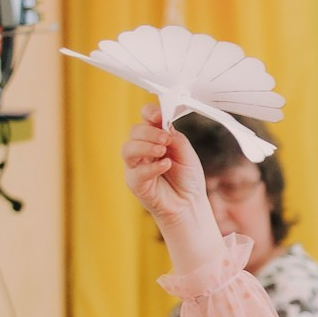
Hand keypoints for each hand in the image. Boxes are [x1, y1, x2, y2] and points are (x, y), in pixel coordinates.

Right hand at [120, 105, 207, 224]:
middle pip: (134, 131)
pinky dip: (151, 167)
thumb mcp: (187, 154)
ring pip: (128, 149)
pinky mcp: (135, 182)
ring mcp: (136, 166)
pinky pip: (136, 172)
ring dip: (145, 147)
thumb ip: (176, 138)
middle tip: (166, 140)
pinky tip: (165, 166)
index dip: (149, 113)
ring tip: (162, 152)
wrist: (189, 204)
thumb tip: (165, 126)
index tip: (158, 115)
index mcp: (155, 138)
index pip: (145, 119)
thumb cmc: (187, 179)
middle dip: (150, 133)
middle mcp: (142, 149)